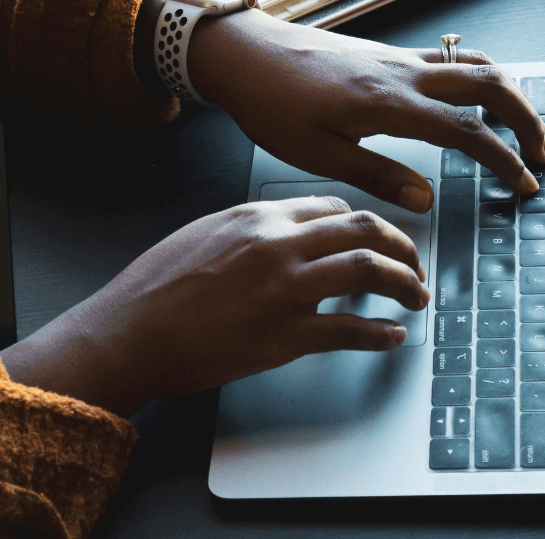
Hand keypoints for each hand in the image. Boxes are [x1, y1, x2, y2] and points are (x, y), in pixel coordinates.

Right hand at [0, 196, 428, 416]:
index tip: (376, 239)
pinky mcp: (285, 335)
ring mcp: (285, 289)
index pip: (333, 208)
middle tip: (414, 264)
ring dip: (405, 283)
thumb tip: (285, 233)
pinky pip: (351, 330)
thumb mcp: (202, 233)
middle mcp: (278, 244)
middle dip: (402, 246)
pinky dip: (381, 334)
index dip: (364, 224)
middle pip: (364, 230)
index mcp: (258, 216)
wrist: (128, 333)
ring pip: (369, 270)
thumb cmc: (154, 288)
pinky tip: (392, 337)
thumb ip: (250, 229)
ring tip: (416, 297)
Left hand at [186, 8, 544, 212]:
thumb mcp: (317, 155)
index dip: (503, 159)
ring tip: (522, 127)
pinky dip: (480, 77)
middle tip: (541, 155)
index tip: (524, 185)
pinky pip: (451, 58)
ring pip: (474, 63)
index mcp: (389, 104)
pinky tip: (478, 100)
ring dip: (509, 93)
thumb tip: (428, 200)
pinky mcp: (389, 53)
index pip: (467, 130)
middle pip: (489, 83)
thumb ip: (377, 176)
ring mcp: (399, 58)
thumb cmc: (272, 105)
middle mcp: (403, 73)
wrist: (246, 53)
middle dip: (526, 118)